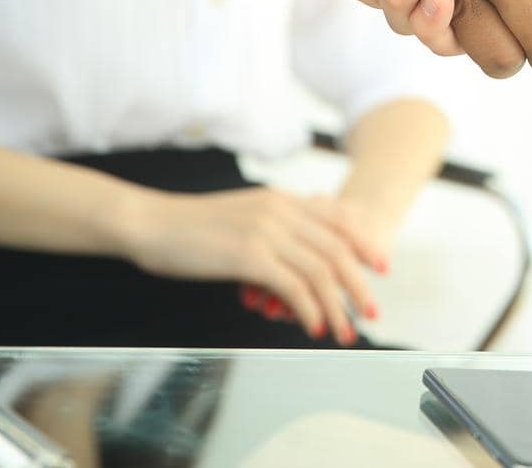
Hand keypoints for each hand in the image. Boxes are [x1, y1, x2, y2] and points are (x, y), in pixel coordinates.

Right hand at [119, 186, 386, 345]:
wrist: (150, 223)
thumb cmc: (190, 227)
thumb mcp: (243, 214)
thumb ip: (274, 225)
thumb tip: (298, 252)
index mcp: (282, 199)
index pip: (340, 218)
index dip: (365, 243)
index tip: (381, 267)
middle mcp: (281, 211)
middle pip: (338, 249)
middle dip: (360, 285)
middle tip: (372, 313)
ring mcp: (266, 231)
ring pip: (320, 271)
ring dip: (338, 306)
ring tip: (345, 332)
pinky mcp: (249, 255)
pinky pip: (293, 286)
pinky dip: (309, 309)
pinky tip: (313, 326)